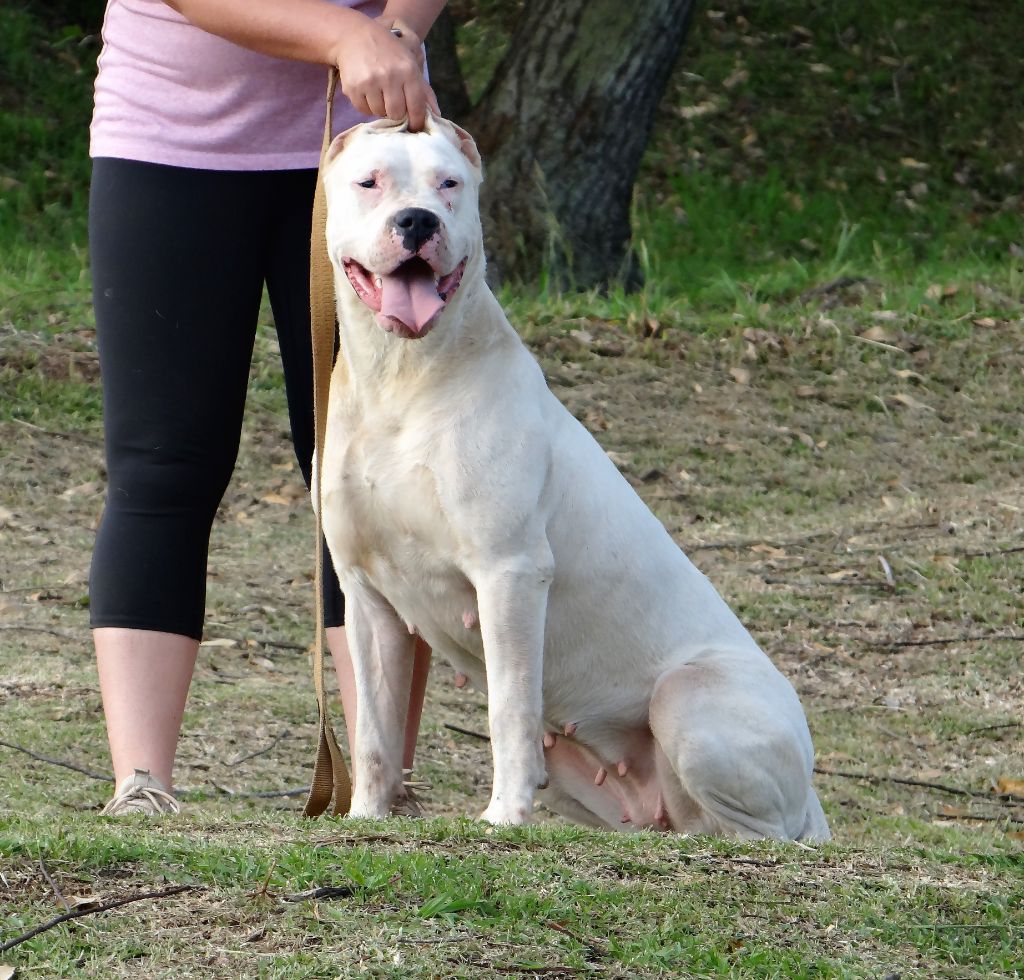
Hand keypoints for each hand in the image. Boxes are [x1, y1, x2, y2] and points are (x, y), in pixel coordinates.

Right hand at [329, 16, 437, 130]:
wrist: (355, 35)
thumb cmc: (388, 52)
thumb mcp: (410, 64)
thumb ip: (424, 90)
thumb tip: (437, 114)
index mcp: (408, 70)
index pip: (416, 107)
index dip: (416, 121)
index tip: (414, 126)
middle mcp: (390, 76)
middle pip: (397, 114)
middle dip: (396, 112)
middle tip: (392, 101)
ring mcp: (370, 81)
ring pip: (379, 113)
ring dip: (380, 108)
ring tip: (378, 93)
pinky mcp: (353, 87)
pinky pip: (364, 110)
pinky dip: (366, 105)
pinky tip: (367, 91)